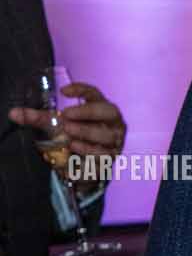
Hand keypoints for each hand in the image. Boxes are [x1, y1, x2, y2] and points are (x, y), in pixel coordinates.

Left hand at [10, 81, 126, 158]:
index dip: (82, 90)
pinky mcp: (110, 157)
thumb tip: (13, 113)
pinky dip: (88, 149)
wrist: (85, 165)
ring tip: (68, 132)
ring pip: (106, 134)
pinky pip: (102, 152)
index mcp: (101, 108)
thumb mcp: (58, 126)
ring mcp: (114, 140)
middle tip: (66, 114)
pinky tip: (75, 146)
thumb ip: (39, 119)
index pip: (95, 94)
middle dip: (88, 111)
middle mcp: (112, 122)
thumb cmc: (76, 138)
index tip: (64, 91)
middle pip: (108, 111)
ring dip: (86, 131)